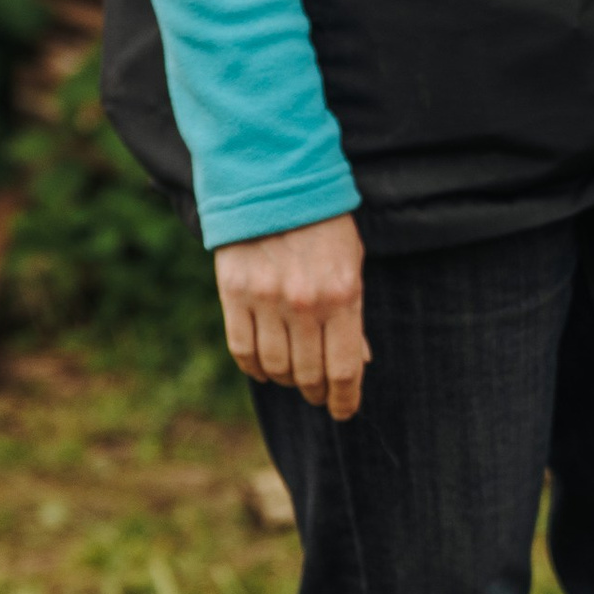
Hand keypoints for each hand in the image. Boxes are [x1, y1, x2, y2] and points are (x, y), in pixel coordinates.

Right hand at [215, 213, 368, 420]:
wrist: (273, 181)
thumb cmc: (322, 225)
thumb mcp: (351, 265)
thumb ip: (354, 315)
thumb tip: (360, 362)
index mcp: (342, 295)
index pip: (344, 369)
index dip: (344, 399)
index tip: (343, 412)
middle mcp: (304, 303)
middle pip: (308, 374)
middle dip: (316, 392)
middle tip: (318, 395)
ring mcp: (266, 299)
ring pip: (274, 366)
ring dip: (285, 380)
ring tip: (292, 377)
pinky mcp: (233, 293)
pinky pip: (241, 349)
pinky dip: (254, 367)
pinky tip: (264, 367)